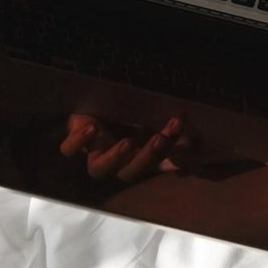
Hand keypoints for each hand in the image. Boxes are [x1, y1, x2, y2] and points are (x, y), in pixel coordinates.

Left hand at [61, 114, 188, 182]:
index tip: (190, 143)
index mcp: (135, 154)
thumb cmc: (124, 103)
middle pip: (129, 172)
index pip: (156, 164)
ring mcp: (92, 150)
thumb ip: (169, 125)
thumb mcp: (149, 110)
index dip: (171, 160)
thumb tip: (198, 134)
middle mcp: (114, 158)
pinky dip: (79, 142)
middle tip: (163, 136)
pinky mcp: (74, 137)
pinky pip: (69, 149)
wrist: (88, 94)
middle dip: (148, 156)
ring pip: (98, 170)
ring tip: (128, 143)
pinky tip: (92, 129)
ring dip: (115, 159)